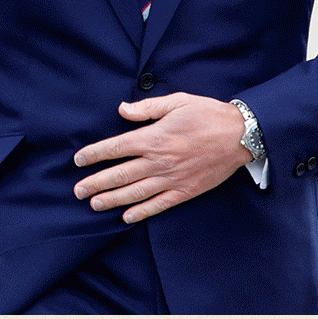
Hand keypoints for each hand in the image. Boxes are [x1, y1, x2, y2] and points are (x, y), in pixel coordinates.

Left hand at [72, 93, 250, 223]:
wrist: (240, 135)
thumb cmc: (207, 115)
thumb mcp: (175, 102)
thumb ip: (146, 108)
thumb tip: (122, 109)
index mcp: (153, 138)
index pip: (115, 148)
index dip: (93, 155)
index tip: (78, 160)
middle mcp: (159, 161)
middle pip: (119, 174)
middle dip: (95, 183)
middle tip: (77, 191)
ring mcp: (172, 178)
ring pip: (135, 192)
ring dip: (112, 199)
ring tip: (94, 204)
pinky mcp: (185, 191)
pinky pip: (159, 204)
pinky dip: (142, 212)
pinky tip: (127, 217)